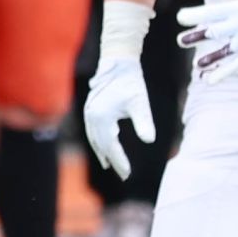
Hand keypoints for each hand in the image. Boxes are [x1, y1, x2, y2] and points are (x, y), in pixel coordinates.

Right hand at [82, 56, 154, 179]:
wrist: (117, 61)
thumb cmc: (130, 81)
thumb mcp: (140, 102)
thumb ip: (144, 122)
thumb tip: (149, 139)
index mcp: (102, 117)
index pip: (111, 146)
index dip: (119, 161)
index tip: (128, 174)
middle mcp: (92, 117)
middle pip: (101, 145)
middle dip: (112, 160)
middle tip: (123, 174)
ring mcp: (88, 113)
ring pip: (94, 139)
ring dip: (103, 152)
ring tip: (110, 164)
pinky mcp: (90, 108)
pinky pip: (92, 131)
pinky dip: (98, 141)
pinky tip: (105, 146)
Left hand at [176, 0, 237, 84]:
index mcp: (236, 8)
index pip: (213, 11)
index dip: (196, 15)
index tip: (180, 18)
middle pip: (216, 31)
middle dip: (198, 36)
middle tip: (179, 41)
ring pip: (226, 50)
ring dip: (211, 57)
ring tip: (196, 64)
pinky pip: (237, 64)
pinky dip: (223, 73)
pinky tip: (209, 81)